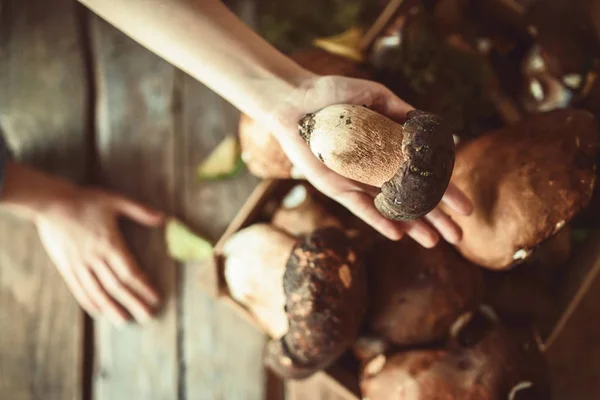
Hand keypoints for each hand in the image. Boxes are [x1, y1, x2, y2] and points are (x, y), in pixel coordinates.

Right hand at [35, 185, 162, 324]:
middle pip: (117, 286)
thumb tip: (163, 217)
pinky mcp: (65, 267)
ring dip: (112, 308)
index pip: (131, 272)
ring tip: (124, 321)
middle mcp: (96, 258)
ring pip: (98, 292)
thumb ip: (139, 211)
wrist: (50, 202)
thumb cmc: (85, 200)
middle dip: (134, 302)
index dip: (144, 287)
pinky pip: (78, 289)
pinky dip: (89, 302)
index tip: (155, 298)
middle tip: (147, 317)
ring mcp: (79, 265)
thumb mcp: (116, 200)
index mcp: (111, 244)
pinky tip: (98, 311)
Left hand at [271, 75, 472, 247]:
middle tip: (459, 236)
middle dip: (436, 218)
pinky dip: (378, 220)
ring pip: (390, 209)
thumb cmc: (334, 94)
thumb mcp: (376, 96)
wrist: (298, 99)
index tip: (466, 209)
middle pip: (412, 199)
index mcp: (390, 151)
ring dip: (413, 226)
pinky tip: (398, 235)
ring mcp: (358, 180)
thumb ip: (402, 112)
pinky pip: (360, 207)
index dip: (446, 193)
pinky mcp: (336, 186)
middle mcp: (377, 170)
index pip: (424, 177)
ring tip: (435, 243)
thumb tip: (434, 129)